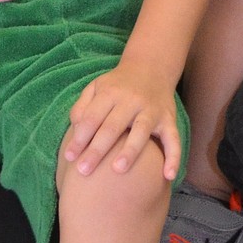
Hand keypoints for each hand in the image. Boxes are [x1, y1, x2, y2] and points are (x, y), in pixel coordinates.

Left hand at [64, 65, 180, 179]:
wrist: (151, 67)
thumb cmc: (117, 85)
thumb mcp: (96, 87)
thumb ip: (82, 106)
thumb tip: (76, 129)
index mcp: (111, 93)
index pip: (92, 117)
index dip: (79, 137)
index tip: (69, 157)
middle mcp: (131, 100)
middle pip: (112, 127)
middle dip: (97, 150)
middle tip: (83, 170)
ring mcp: (152, 110)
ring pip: (141, 131)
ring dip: (130, 150)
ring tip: (117, 170)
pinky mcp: (169, 119)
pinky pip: (173, 139)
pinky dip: (173, 157)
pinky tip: (168, 175)